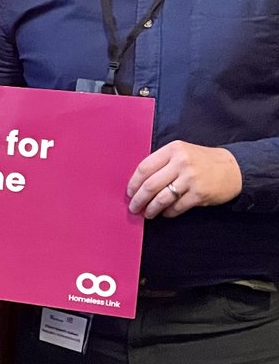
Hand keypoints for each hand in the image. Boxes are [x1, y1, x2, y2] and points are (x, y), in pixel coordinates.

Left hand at [127, 141, 242, 218]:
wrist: (234, 168)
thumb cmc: (202, 162)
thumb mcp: (181, 153)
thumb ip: (162, 163)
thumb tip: (138, 184)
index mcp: (173, 150)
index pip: (144, 168)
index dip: (133, 183)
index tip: (129, 193)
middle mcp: (181, 162)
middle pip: (150, 185)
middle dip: (138, 199)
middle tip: (133, 207)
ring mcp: (191, 178)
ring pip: (161, 198)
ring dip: (151, 209)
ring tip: (147, 213)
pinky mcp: (199, 194)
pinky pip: (177, 207)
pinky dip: (168, 213)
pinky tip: (165, 213)